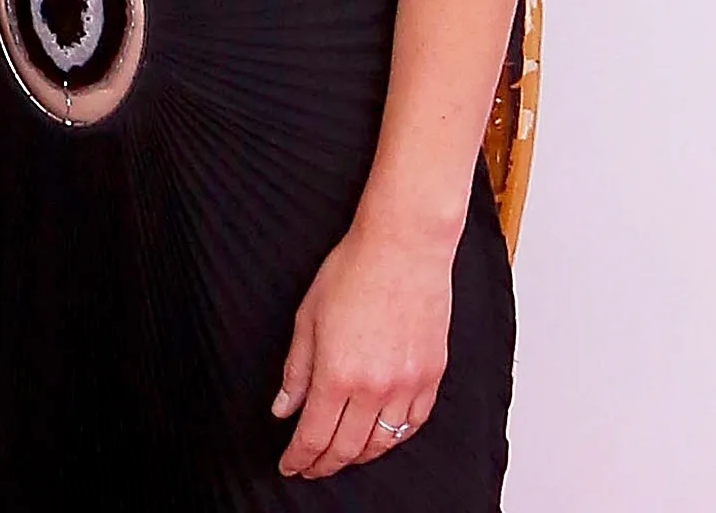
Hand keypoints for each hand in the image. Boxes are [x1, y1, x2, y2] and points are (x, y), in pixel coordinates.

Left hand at [272, 219, 451, 479]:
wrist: (403, 247)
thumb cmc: (353, 271)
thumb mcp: (308, 316)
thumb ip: (296, 369)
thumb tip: (283, 408)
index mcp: (337, 374)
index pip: (314, 436)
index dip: (299, 458)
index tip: (290, 466)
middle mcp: (375, 389)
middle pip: (347, 448)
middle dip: (324, 464)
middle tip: (310, 467)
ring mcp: (407, 386)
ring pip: (382, 444)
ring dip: (358, 456)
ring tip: (340, 455)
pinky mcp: (431, 377)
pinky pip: (412, 426)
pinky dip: (394, 439)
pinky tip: (380, 437)